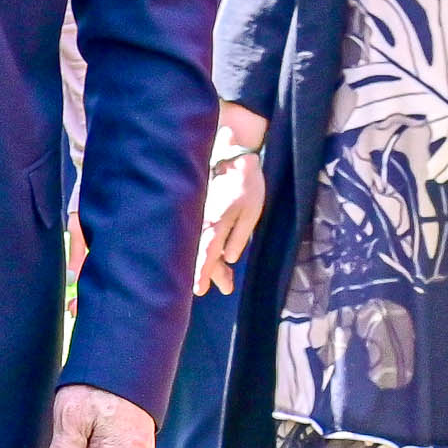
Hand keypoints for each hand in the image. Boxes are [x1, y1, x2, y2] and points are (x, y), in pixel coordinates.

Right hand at [201, 147, 265, 291]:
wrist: (233, 157)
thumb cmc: (245, 185)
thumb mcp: (250, 213)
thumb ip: (238, 237)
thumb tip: (228, 258)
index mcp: (214, 224)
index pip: (205, 255)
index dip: (202, 274)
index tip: (198, 290)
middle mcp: (202, 222)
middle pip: (203, 254)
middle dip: (213, 273)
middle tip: (227, 288)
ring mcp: (200, 217)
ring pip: (202, 245)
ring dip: (214, 262)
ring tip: (227, 278)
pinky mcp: (201, 212)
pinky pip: (202, 235)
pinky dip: (211, 248)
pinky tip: (221, 257)